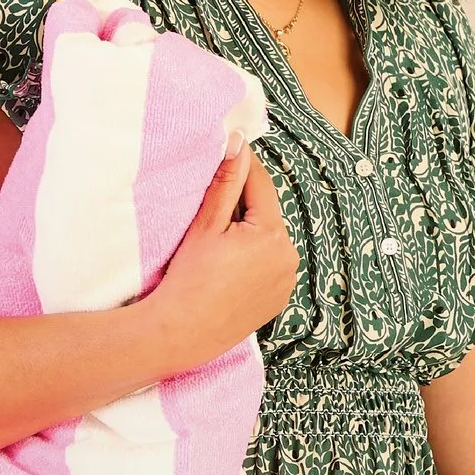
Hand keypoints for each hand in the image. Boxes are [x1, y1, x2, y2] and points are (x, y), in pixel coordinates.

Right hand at [143, 147, 299, 367]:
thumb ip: (226, 182)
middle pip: (266, 212)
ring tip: (217, 246)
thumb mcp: (206, 223)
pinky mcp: (280, 297)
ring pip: (269, 238)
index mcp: (273, 234)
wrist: (185, 331)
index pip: (261, 183)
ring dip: (249, 231)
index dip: (241, 167)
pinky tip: (228, 268)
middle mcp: (289, 256)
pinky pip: (270, 264)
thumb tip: (238, 143)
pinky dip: (253, 258)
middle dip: (242, 205)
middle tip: (210, 213)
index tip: (225, 155)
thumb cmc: (191, 277)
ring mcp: (288, 280)